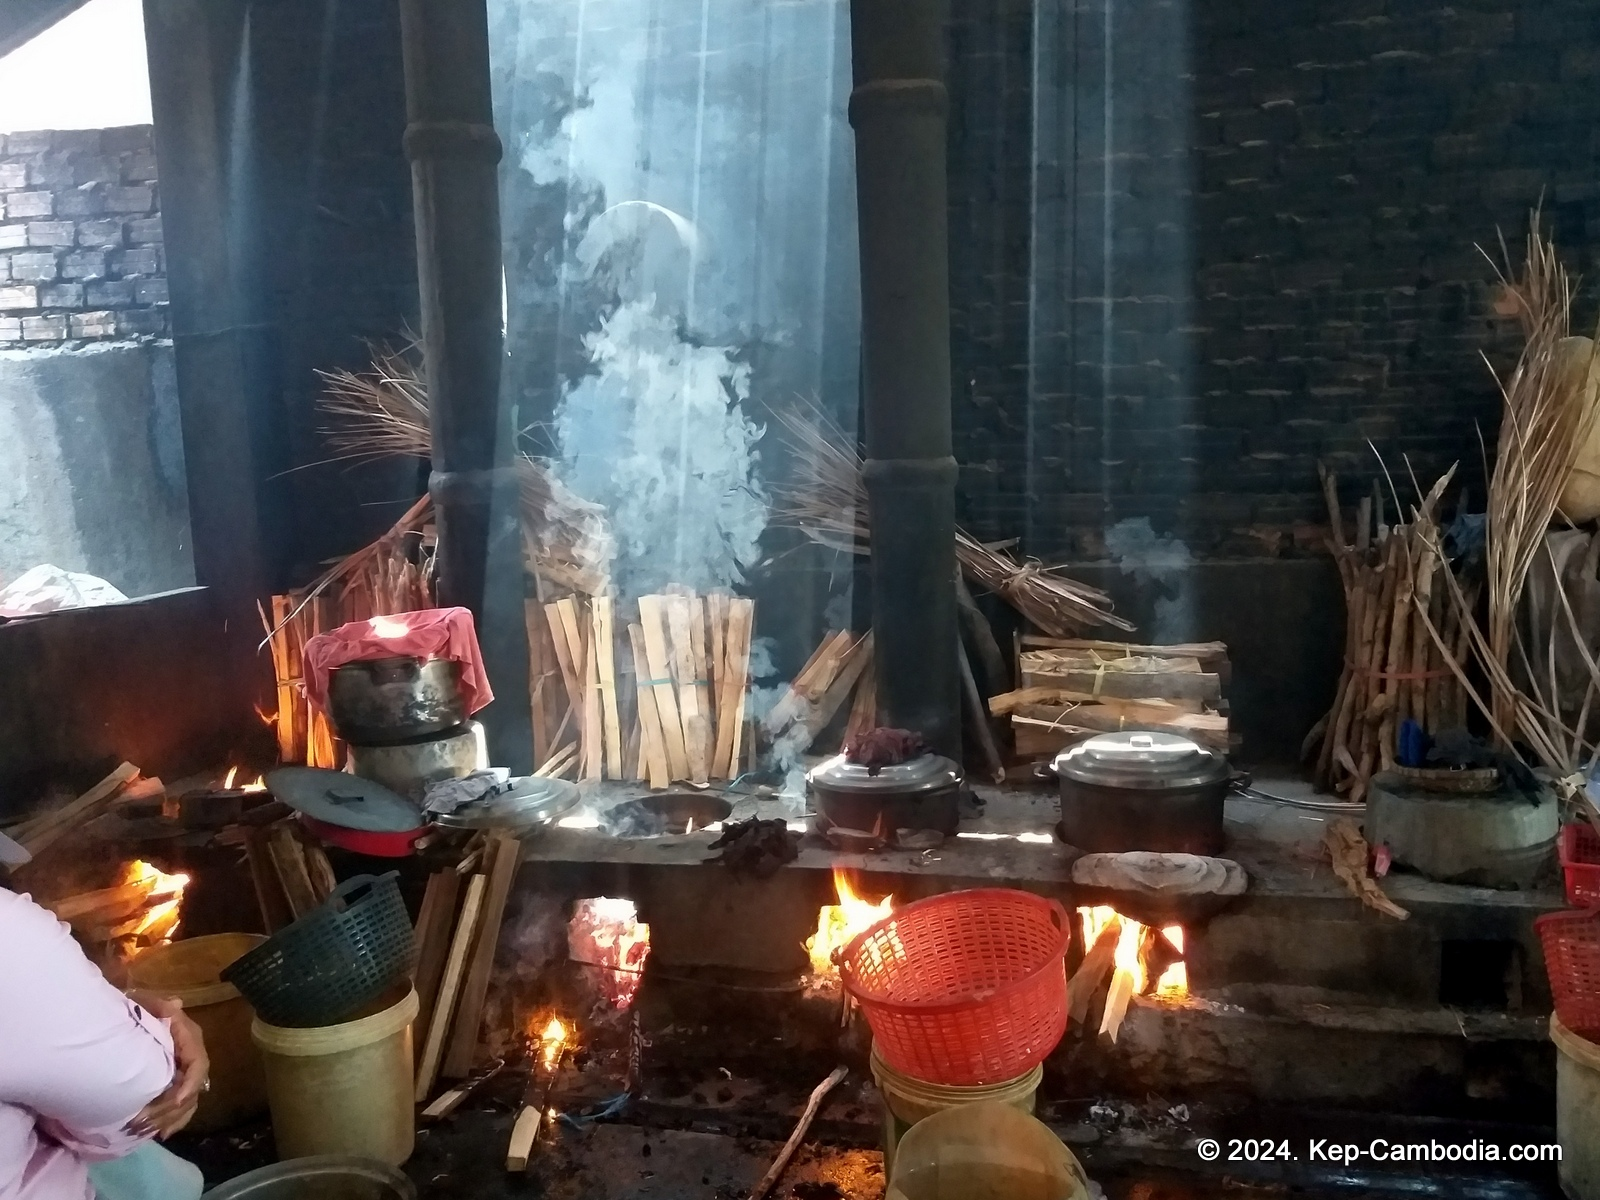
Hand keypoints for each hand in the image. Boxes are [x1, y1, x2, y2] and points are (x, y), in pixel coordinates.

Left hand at [126, 994, 208, 1139]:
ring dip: (170, 1119)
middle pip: (192, 1089)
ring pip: (188, 1102)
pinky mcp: (174, 1085)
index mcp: (187, 1037)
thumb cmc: (133, 1011)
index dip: (191, 1083)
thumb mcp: (142, 1003)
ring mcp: (183, 1072)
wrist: (121, 1020)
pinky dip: (174, 1122)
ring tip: (147, 1130)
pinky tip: (161, 1134)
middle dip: (172, 1108)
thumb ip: (155, 1005)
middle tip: (146, 1122)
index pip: (199, 1064)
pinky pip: (182, 1108)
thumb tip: (175, 1004)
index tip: (177, 1100)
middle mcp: (190, 1057)